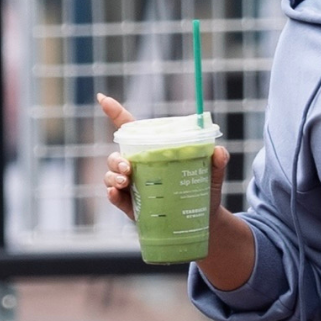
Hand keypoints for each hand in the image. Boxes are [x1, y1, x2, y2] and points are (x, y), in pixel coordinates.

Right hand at [97, 95, 251, 289]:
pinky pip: (115, 197)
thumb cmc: (204, 191)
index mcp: (153, 151)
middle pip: (116, 156)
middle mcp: (138, 166)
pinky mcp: (131, 206)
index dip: (115, 112)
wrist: (203, 223)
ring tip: (125, 180)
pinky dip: (112, 194)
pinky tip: (115, 193)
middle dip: (115, 159)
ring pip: (110, 176)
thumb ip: (217, 161)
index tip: (102, 97)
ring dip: (112, 176)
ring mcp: (132, 187)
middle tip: (127, 167)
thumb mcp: (212, 174)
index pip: (130, 129)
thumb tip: (219, 151)